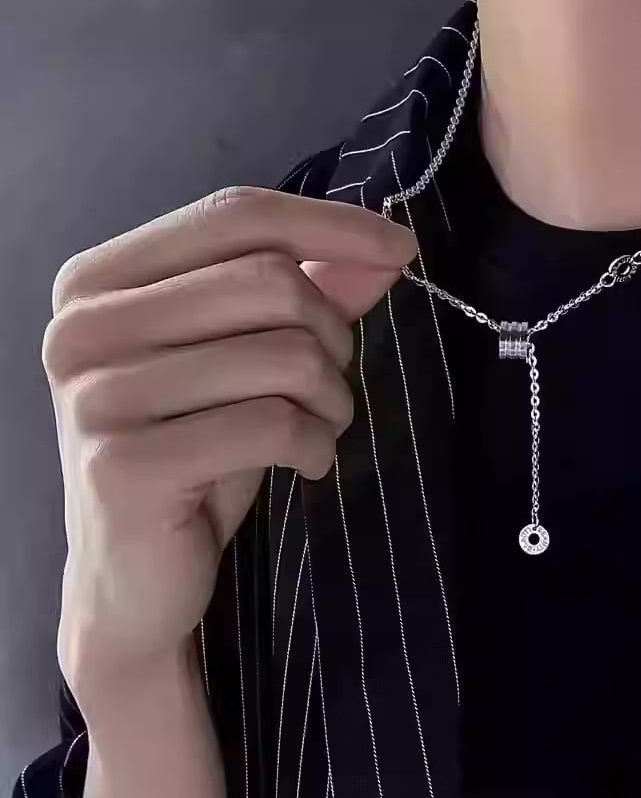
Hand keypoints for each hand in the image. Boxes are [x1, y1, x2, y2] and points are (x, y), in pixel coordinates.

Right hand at [43, 184, 416, 701]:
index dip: (331, 224)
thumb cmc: (194, 460)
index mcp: (99, 282)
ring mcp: (97, 395)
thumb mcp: (248, 367)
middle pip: (272, 282)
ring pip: (284, 355)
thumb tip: (387, 251)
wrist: (134, 582)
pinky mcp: (126, 464)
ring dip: (332, 400)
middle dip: (334, 339)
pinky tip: (305, 466)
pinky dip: (315, 446)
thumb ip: (308, 298)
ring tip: (318, 431)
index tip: (401, 249)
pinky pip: (273, 424)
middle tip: (332, 391)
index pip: (234, 215)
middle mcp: (82, 326)